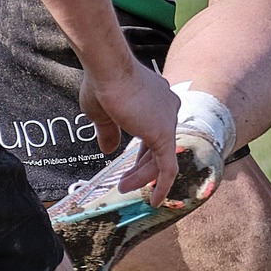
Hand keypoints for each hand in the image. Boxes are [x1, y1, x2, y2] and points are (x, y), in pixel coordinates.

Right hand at [76, 58, 179, 203]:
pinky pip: (167, 168)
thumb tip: (108, 150)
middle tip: (124, 183)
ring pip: (160, 158)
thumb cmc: (102, 83)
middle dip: (141, 167)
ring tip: (123, 188)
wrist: (108, 69)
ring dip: (142, 177)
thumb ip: (109, 132)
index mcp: (156, 99)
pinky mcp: (164, 135)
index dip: (142, 151)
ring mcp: (168, 121)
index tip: (130, 165)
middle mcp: (167, 108)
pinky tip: (153, 201)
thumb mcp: (103, 113)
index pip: (152, 130)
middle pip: (157, 145)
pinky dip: (162, 186)